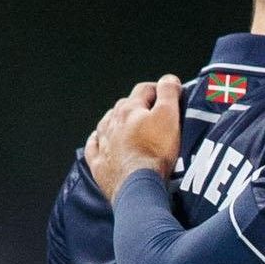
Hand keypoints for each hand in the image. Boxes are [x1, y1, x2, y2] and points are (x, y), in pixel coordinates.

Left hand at [86, 76, 182, 200]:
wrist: (138, 185)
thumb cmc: (155, 151)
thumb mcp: (169, 116)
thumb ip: (168, 94)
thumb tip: (168, 78)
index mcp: (129, 109)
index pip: (144, 89)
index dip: (159, 88)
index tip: (170, 93)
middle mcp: (111, 123)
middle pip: (124, 105)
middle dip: (139, 105)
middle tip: (155, 112)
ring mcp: (103, 143)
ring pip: (106, 124)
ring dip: (117, 121)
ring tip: (129, 125)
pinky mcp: (99, 163)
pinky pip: (94, 147)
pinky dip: (98, 141)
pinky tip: (101, 142)